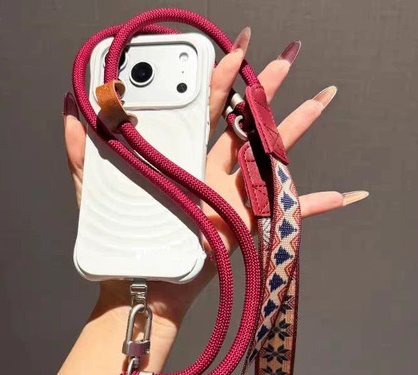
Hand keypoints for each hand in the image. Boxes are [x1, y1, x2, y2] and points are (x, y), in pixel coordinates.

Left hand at [62, 30, 367, 332]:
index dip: (220, 78)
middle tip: (288, 58)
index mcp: (183, 157)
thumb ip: (82, 153)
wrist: (144, 282)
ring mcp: (234, 194)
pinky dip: (317, 205)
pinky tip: (345, 194)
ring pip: (271, 153)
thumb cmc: (122, 240)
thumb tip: (71, 114)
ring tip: (322, 98)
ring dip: (297, 127)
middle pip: (245, 122)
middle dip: (266, 89)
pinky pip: (290, 211)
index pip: (205, 109)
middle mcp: (212, 170)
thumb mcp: (96, 192)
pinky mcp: (250, 221)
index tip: (234, 49)